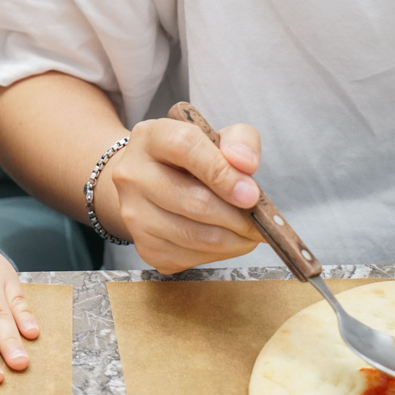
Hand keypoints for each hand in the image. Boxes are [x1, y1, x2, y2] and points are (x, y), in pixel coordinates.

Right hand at [105, 117, 264, 272]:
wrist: (148, 183)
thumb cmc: (189, 159)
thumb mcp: (216, 137)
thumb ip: (240, 140)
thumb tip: (246, 165)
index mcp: (150, 137)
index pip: (184, 148)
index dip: (222, 172)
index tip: (251, 194)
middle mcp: (132, 175)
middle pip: (194, 202)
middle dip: (238, 217)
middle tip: (261, 221)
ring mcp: (133, 214)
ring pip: (195, 236)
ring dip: (234, 240)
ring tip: (248, 232)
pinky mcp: (143, 246)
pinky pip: (190, 258)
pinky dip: (218, 254)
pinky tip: (224, 240)